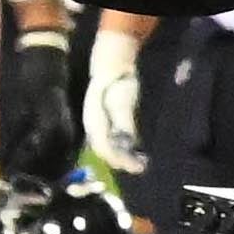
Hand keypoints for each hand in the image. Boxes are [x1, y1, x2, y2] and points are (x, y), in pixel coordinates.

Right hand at [79, 35, 144, 178]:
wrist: (112, 67)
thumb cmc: (118, 82)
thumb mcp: (123, 102)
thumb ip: (124, 123)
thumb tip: (128, 144)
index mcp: (94, 121)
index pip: (103, 148)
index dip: (119, 159)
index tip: (136, 167)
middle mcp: (93, 127)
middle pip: (104, 152)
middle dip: (122, 161)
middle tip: (140, 167)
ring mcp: (97, 127)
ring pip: (107, 149)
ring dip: (123, 157)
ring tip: (140, 162)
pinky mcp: (104, 126)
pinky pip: (111, 143)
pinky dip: (123, 150)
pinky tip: (136, 152)